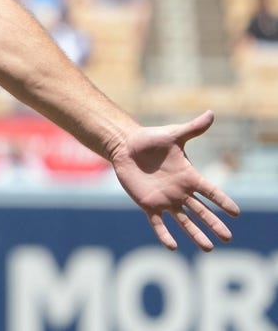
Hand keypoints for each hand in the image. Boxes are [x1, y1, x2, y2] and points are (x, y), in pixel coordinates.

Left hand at [110, 111, 240, 250]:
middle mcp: (180, 191)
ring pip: (184, 221)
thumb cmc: (150, 139)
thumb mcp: (173, 134)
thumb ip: (193, 128)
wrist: (126, 146)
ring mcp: (165, 199)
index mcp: (189, 176)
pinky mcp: (148, 204)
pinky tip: (172, 246)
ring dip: (196, 234)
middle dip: (214, 224)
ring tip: (208, 248)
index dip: (222, 201)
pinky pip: (158, 223)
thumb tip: (211, 113)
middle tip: (228, 238)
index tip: (236, 213)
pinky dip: (164, 234)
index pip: (210, 192)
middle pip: (201, 211)